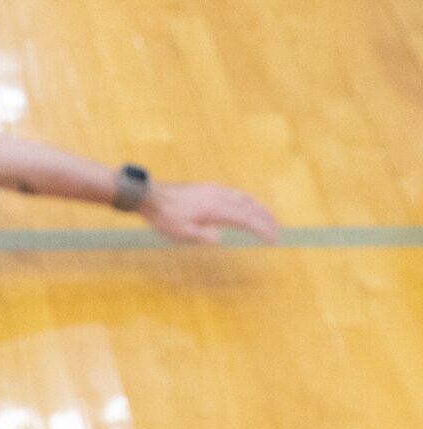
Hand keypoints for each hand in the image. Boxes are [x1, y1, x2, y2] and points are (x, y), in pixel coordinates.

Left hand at [140, 182, 278, 245]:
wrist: (152, 196)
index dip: (262, 229)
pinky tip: (247, 207)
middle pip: (251, 206)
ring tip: (267, 220)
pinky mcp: (210, 189)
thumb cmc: (166, 217)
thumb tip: (220, 238)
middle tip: (276, 232)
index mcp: (217, 208)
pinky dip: (248, 202)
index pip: (247, 218)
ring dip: (259, 209)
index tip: (273, 240)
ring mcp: (216, 190)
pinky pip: (236, 194)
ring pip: (245, 198)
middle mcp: (220, 196)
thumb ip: (202, 235)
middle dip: (266, 219)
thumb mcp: (181, 233)